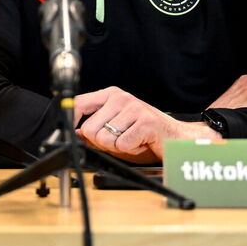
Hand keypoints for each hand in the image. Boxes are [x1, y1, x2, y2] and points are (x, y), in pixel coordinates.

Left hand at [73, 87, 216, 161]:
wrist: (174, 137)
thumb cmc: (144, 133)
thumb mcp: (115, 128)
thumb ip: (96, 128)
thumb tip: (76, 132)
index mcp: (111, 95)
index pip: (80, 103)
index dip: (72, 120)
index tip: (73, 131)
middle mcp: (121, 98)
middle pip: (89, 129)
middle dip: (101, 142)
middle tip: (119, 139)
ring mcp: (134, 108)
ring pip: (104, 139)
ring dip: (118, 147)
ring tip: (132, 139)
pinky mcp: (145, 122)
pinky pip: (122, 145)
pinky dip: (131, 150)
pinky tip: (141, 142)